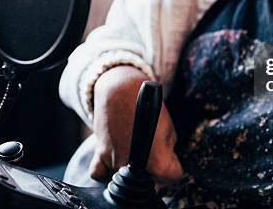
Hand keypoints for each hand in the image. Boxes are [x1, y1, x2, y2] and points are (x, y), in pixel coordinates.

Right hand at [90, 66, 182, 184]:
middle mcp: (135, 165)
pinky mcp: (99, 155)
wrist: (121, 89)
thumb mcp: (169, 129)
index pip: (172, 179)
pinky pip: (100, 174)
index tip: (170, 160)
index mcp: (157, 159)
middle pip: (148, 183)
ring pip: (125, 181)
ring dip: (130, 171)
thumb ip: (168, 153)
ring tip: (133, 149)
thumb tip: (163, 171)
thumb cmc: (149, 107)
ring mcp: (116, 161)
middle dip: (153, 172)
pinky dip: (106, 170)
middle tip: (152, 152)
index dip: (173, 170)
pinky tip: (114, 159)